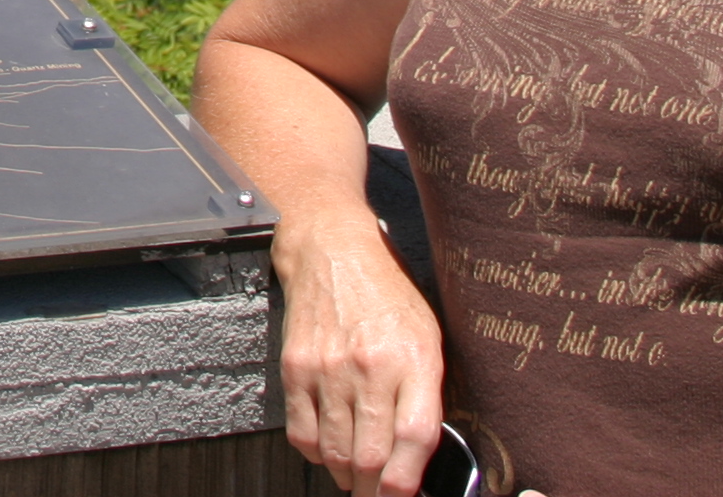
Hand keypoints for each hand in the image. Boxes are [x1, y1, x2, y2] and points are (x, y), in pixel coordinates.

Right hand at [273, 222, 446, 494]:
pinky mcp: (295, 367)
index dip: (407, 482)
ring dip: (348, 477)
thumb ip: (427, 393)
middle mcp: (371, 365)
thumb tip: (418, 454)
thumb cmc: (386, 294)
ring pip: (336, 452)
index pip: (414, 438)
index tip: (403, 496)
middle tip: (378, 495)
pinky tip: (328, 449)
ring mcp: (328, 368)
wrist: (331, 250)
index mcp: (414, 357)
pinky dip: (316, 453)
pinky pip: (302, 432)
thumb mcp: (427, 335)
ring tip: (356, 478)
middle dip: (375, 491)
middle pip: (371, 455)